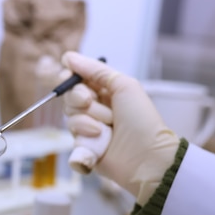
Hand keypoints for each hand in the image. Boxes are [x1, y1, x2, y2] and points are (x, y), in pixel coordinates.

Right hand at [61, 52, 179, 204]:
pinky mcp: (85, 148)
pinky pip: (72, 139)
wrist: (146, 157)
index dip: (69, 78)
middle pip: (69, 97)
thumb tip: (68, 57)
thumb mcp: (123, 85)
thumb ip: (96, 70)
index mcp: (106, 92)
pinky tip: (99, 142)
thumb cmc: (141, 121)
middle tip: (91, 102)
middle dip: (79, 99)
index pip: (76, 80)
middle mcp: (96, 109)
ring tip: (105, 129)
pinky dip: (84, 140)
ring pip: (70, 118)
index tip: (67, 76)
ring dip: (87, 121)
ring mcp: (89, 129)